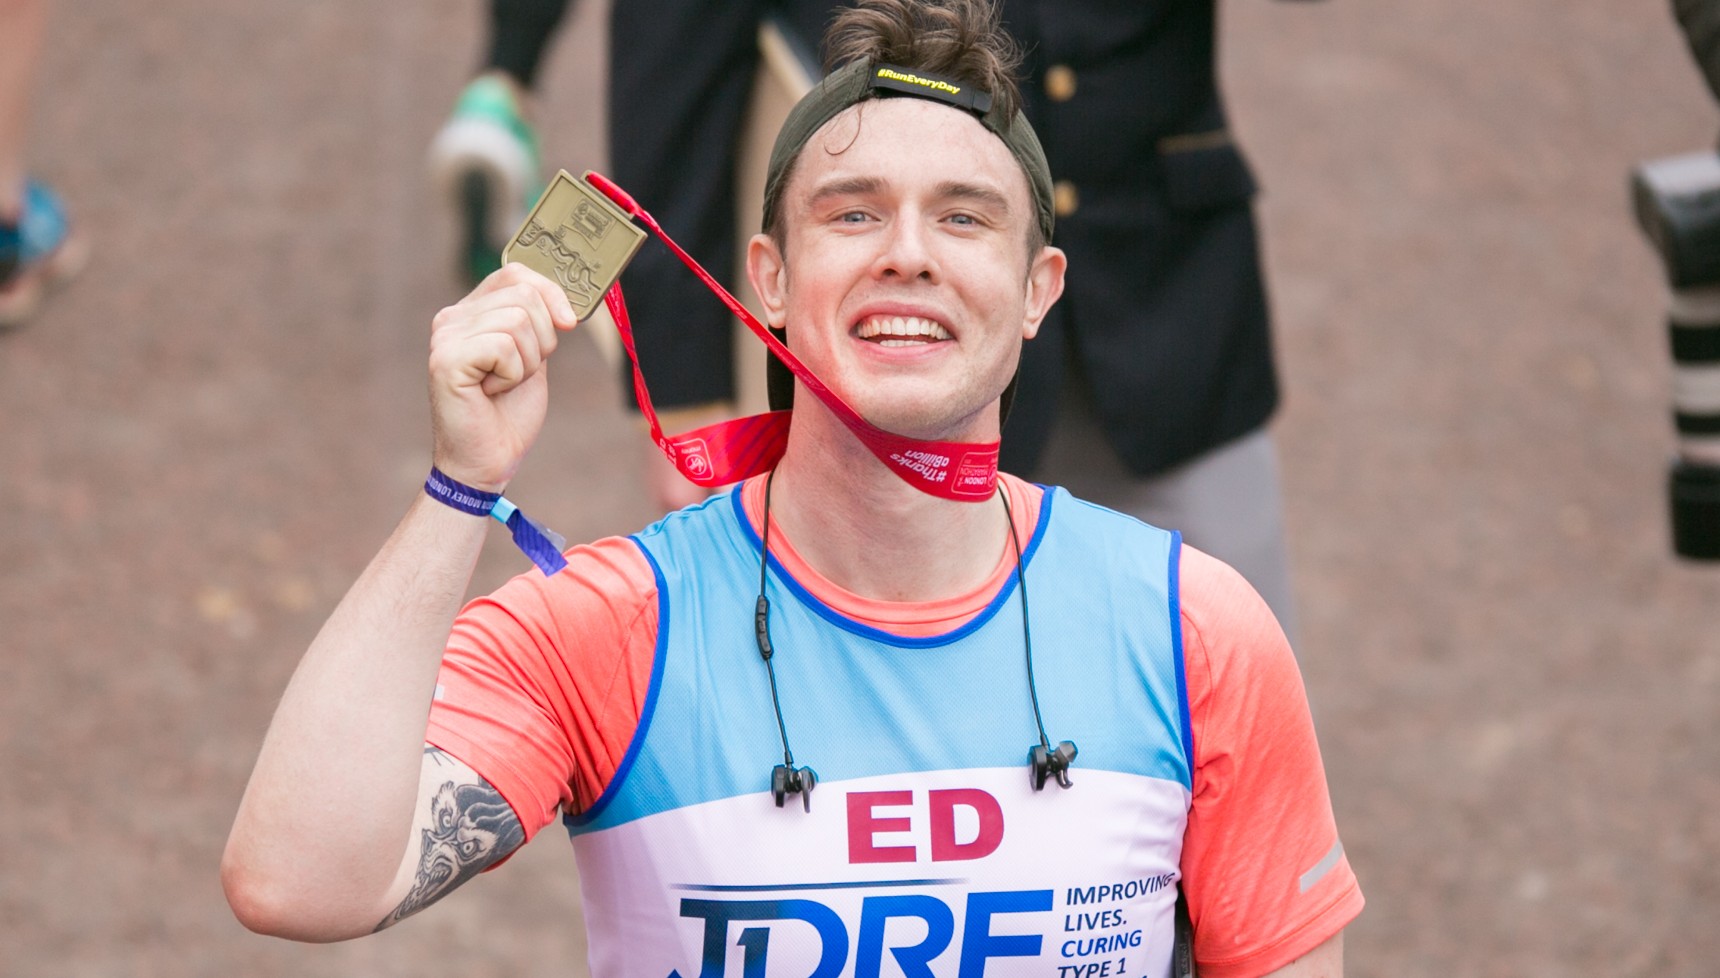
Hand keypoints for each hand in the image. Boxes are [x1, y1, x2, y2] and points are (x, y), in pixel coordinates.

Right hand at [427, 263, 577, 490]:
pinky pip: (505, 346)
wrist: (487, 462)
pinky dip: (513, 375)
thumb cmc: (508, 413)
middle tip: (519, 373)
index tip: (569, 322)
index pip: (516, 272)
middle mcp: (452, 318)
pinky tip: (491, 392)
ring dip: (527, 362)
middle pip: (525, 294)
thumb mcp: (533, 357)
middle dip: (543, 339)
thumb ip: (540, 323)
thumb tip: (567, 300)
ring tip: (503, 384)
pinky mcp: (446, 359)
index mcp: (471, 312)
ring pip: (519, 320)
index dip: (551, 292)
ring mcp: (445, 337)